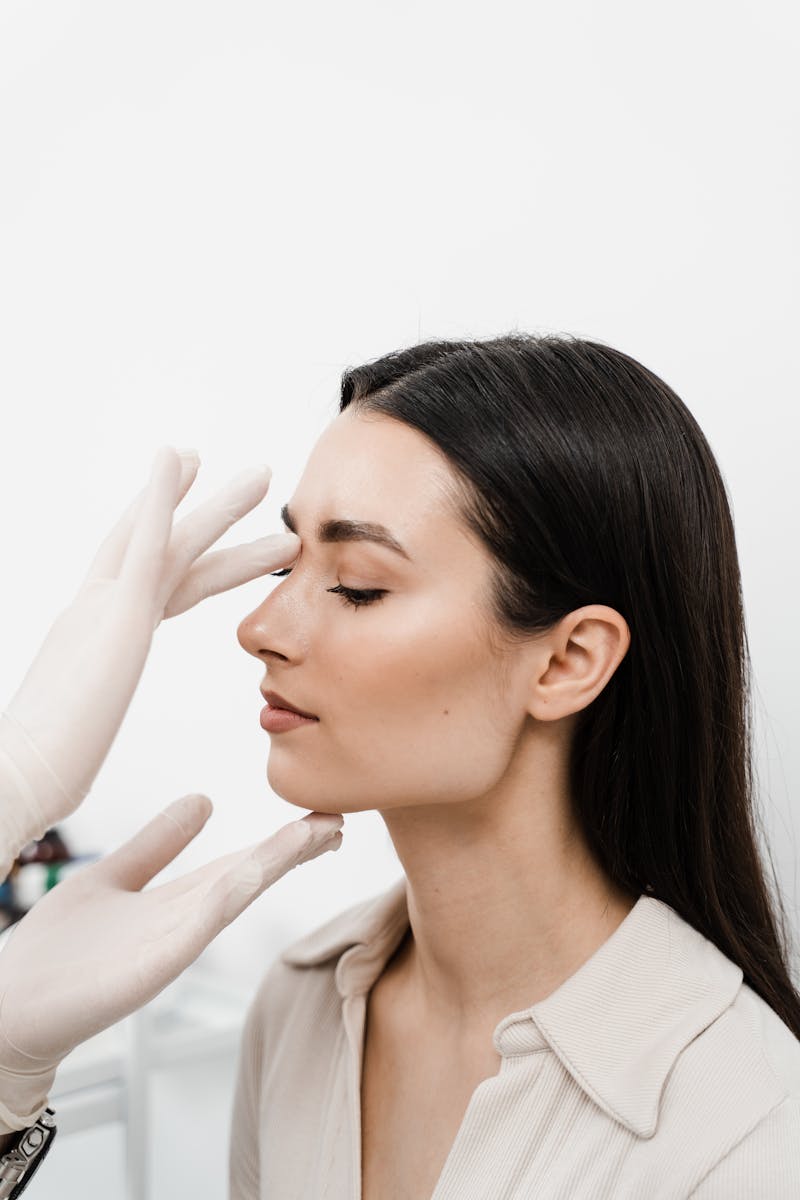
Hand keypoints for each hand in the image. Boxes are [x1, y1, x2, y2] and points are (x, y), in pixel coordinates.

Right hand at [0, 446, 300, 872]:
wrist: (16, 781)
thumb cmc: (43, 773)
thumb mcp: (81, 732)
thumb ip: (88, 715)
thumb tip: (89, 737)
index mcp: (97, 635)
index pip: (149, 580)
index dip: (181, 547)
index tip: (207, 518)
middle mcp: (98, 609)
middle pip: (165, 548)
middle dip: (211, 516)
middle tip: (251, 481)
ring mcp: (104, 606)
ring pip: (171, 538)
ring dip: (216, 504)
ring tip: (262, 475)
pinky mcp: (112, 613)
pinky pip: (142, 543)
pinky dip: (160, 497)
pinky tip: (179, 458)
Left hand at [0, 797, 342, 1132]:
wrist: (13, 1007)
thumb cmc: (56, 952)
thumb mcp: (114, 876)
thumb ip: (158, 843)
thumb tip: (203, 799)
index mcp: (177, 899)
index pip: (242, 862)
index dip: (281, 840)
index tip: (318, 815)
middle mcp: (185, 920)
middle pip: (252, 876)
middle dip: (295, 849)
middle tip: (339, 822)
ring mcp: (176, 941)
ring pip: (238, 891)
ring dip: (279, 862)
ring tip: (321, 831)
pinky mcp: (158, 961)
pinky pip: (203, 920)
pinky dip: (235, 891)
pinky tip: (257, 867)